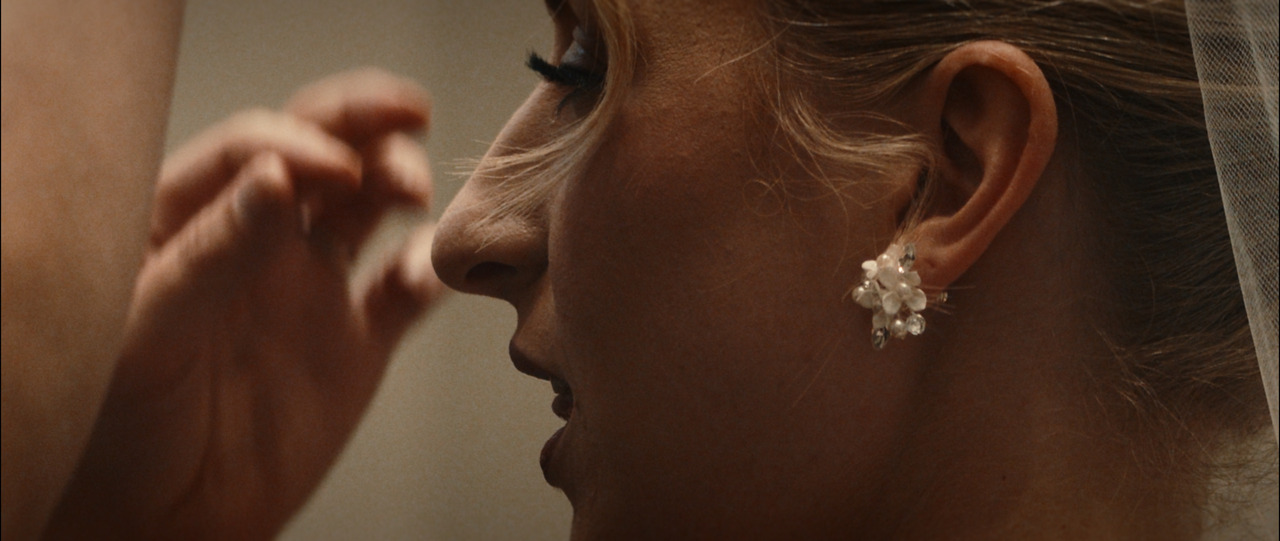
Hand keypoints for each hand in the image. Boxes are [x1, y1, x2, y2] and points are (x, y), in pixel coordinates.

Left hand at [43, 69, 445, 539]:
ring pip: (369, 205)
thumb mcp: (147, 331)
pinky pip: (405, 288)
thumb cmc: (123, 429)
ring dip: (398, 181)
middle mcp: (258, 243)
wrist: (172, 524)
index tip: (327, 165)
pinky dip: (428, 271)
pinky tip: (425, 276)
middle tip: (406, 112)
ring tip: (412, 196)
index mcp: (192, 223)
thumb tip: (274, 173)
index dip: (296, 142)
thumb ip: (211, 252)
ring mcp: (312, 288)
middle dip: (365, 121)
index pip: (252, 150)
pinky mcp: (357, 339)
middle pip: (322, 153)